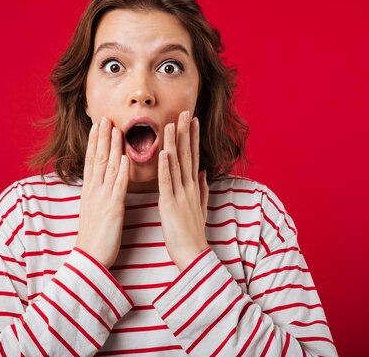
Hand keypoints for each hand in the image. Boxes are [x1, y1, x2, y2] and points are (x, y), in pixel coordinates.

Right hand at [76, 117, 128, 268]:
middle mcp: (94, 190)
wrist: (90, 257)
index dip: (94, 141)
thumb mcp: (93, 210)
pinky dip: (122, 170)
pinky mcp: (113, 208)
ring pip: (108, 167)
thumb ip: (98, 194)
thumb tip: (100, 182)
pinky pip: (118, 186)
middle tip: (105, 118)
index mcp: (90, 191)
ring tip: (116, 129)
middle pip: (97, 158)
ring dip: (112, 147)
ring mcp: (103, 198)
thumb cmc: (95, 237)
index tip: (98, 125)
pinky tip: (126, 157)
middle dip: (101, 137)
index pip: (91, 160)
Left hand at [158, 110, 208, 271]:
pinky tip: (163, 152)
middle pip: (187, 155)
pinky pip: (167, 182)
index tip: (192, 120)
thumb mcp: (201, 209)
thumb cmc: (194, 234)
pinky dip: (165, 166)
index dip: (192, 137)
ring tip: (171, 124)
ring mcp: (180, 194)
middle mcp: (189, 187)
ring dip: (174, 143)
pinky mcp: (170, 204)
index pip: (193, 157)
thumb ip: (203, 190)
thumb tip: (204, 173)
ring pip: (177, 164)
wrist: (194, 255)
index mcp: (193, 187)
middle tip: (185, 112)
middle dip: (186, 132)